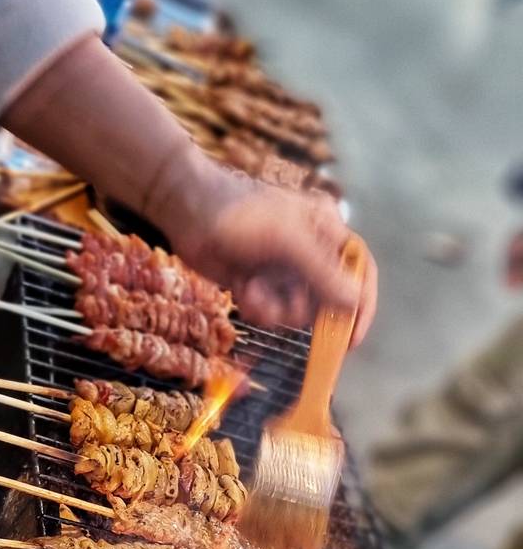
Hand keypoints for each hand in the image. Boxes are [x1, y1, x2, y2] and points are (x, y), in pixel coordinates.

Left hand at [151, 147, 377, 346]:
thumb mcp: (288, 240)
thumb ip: (322, 272)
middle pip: (328, 300)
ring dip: (274, 307)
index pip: (359, 272)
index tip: (351, 339)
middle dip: (302, 306)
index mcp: (328, 231)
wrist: (187, 210)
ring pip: (297, 312)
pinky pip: (272, 313)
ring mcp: (285, 271)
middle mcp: (311, 252)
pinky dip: (257, 307)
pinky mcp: (261, 285)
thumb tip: (354, 304)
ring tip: (252, 287)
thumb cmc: (241, 213)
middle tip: (282, 301)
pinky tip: (240, 287)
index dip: (362, 305)